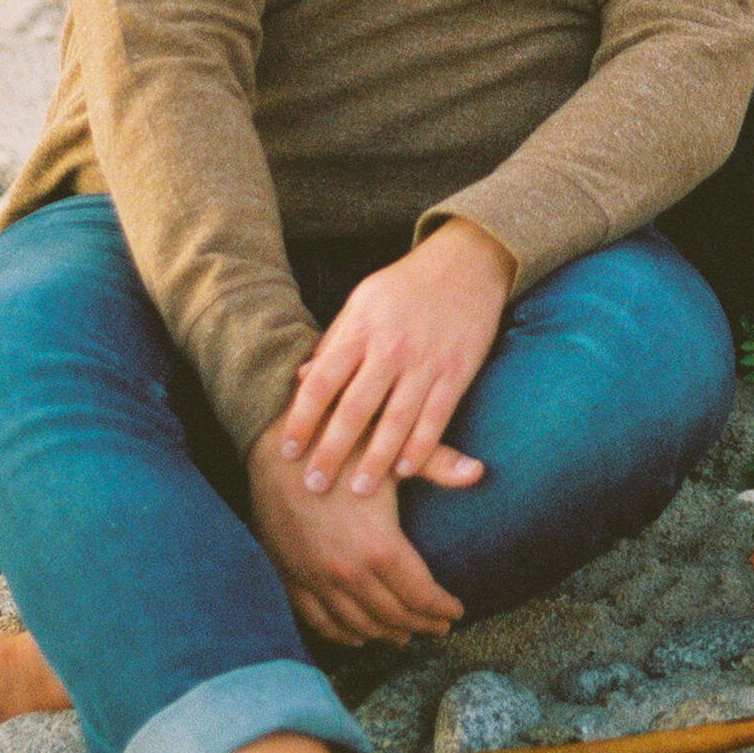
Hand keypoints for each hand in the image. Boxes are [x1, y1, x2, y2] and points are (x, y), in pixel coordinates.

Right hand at [246, 425, 464, 646]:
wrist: (274, 445)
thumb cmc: (338, 442)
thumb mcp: (389, 450)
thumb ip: (438, 463)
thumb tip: (479, 471)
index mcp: (378, 546)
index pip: (420, 594)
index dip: (442, 607)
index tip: (457, 610)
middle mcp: (347, 573)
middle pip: (393, 615)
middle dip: (421, 624)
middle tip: (439, 627)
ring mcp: (316, 580)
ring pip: (359, 625)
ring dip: (386, 633)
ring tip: (406, 634)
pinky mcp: (290, 578)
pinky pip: (320, 621)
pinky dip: (343, 634)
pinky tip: (357, 637)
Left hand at [274, 220, 514, 497]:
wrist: (465, 263)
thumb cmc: (405, 286)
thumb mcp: (362, 302)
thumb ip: (335, 342)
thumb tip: (301, 378)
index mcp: (361, 328)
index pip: (322, 382)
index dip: (302, 419)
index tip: (288, 451)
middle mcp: (391, 346)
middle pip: (354, 408)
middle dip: (331, 451)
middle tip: (314, 485)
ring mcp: (425, 360)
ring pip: (396, 420)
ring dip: (376, 459)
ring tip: (358, 489)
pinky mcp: (457, 372)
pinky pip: (435, 417)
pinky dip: (420, 447)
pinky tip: (404, 471)